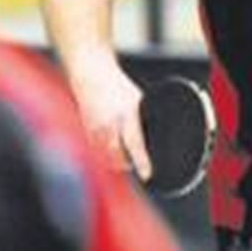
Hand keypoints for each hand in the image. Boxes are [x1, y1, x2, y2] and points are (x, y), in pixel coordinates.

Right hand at [71, 60, 150, 179]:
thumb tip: (163, 131)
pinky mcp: (87, 132)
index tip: (147, 175)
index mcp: (126, 113)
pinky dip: (109, 154)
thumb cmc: (119, 88)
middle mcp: (109, 123)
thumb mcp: (139, 99)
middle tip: (143, 167)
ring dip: (120, 160)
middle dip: (130, 164)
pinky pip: (100, 151)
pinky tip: (116, 149)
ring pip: (109, 157)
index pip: (135, 142)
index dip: (142, 160)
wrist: (91, 76)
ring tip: (130, 158)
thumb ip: (146, 116)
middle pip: (119, 156)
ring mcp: (96, 129)